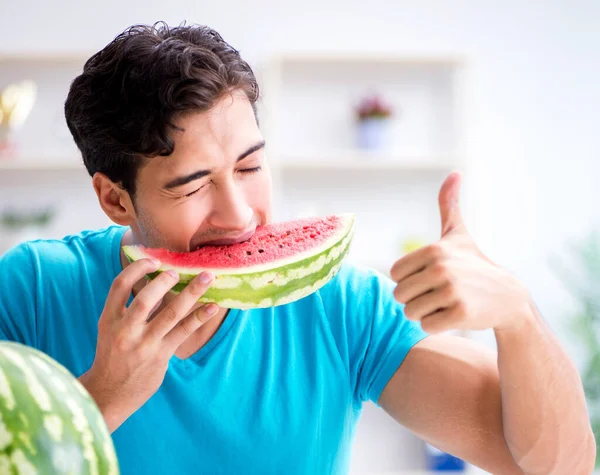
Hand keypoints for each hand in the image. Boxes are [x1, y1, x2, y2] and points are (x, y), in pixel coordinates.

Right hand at [79, 259, 217, 431]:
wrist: (108, 395)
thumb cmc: (114, 357)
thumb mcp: (112, 330)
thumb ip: (131, 309)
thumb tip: (158, 283)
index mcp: (109, 319)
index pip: (119, 285)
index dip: (137, 269)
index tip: (154, 261)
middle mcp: (124, 330)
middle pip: (146, 298)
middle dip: (165, 280)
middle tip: (179, 271)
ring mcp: (144, 344)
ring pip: (170, 313)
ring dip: (192, 293)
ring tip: (208, 278)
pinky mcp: (160, 355)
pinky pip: (184, 331)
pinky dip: (199, 317)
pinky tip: (213, 307)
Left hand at [390, 172, 530, 333]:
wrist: (508, 297)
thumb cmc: (475, 264)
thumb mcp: (458, 234)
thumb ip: (449, 205)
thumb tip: (455, 172)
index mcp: (434, 250)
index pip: (395, 275)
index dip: (408, 280)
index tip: (429, 278)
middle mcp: (441, 268)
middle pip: (400, 295)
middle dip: (415, 300)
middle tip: (438, 294)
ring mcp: (451, 291)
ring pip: (410, 313)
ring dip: (424, 314)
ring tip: (445, 304)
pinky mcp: (460, 314)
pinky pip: (426, 327)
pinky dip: (436, 325)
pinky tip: (454, 315)